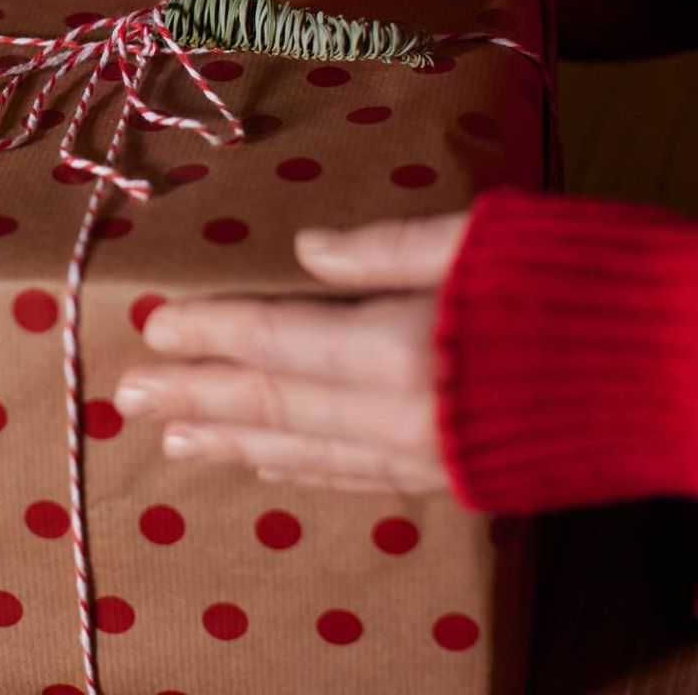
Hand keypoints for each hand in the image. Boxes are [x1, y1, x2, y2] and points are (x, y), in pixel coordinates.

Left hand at [115, 213, 470, 492]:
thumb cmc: (591, 284)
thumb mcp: (483, 239)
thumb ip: (388, 247)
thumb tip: (306, 250)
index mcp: (406, 350)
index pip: (276, 340)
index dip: (211, 333)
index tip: (154, 327)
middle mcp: (408, 420)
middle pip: (277, 404)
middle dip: (198, 398)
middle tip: (131, 396)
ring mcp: (435, 462)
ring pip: (311, 453)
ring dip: (238, 443)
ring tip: (176, 442)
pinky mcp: (465, 482)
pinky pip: (362, 478)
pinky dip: (306, 469)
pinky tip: (271, 467)